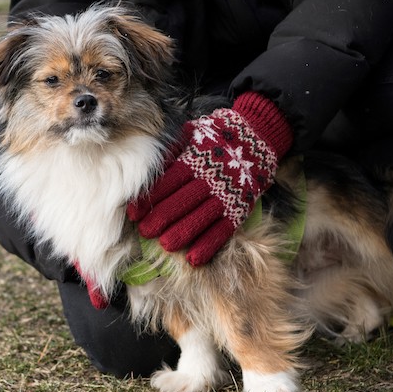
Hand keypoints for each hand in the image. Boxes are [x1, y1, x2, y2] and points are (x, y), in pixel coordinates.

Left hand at [128, 92, 292, 265]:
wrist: (258, 135)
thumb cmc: (217, 135)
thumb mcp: (192, 132)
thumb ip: (172, 148)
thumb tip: (148, 164)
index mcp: (195, 160)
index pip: (168, 182)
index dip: (150, 198)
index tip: (134, 213)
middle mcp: (210, 179)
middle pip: (182, 202)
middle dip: (161, 218)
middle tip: (145, 231)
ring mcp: (227, 195)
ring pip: (201, 218)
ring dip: (182, 233)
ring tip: (165, 245)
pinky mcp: (240, 208)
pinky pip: (223, 230)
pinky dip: (209, 245)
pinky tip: (194, 259)